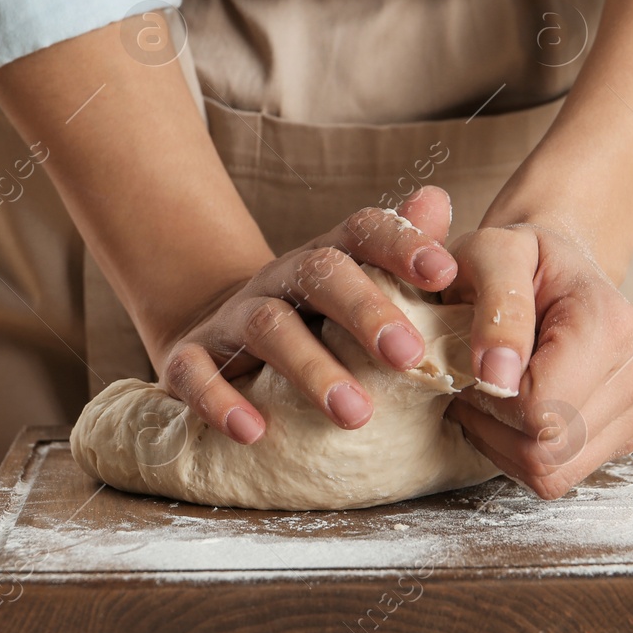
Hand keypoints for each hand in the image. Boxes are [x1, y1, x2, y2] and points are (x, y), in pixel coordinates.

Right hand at [150, 187, 458, 443]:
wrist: (215, 338)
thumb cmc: (312, 321)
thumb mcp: (359, 287)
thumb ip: (401, 252)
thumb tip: (438, 200)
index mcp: (327, 259)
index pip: (362, 231)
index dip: (401, 244)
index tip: (443, 272)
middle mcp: (280, 279)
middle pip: (320, 274)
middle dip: (366, 311)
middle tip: (408, 355)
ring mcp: (232, 318)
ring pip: (269, 328)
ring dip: (313, 370)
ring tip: (356, 415)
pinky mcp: (189, 358)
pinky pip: (196, 375)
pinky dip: (221, 403)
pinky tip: (253, 432)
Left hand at [445, 222, 632, 498]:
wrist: (560, 265)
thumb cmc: (520, 257)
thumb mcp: (492, 255)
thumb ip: (497, 311)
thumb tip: (498, 380)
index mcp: (611, 327)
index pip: (540, 411)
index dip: (489, 401)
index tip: (473, 365)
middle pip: (548, 453)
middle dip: (494, 429)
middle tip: (474, 383)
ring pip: (554, 474)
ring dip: (506, 445)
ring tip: (495, 394)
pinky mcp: (632, 434)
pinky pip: (564, 474)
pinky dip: (527, 452)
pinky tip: (518, 410)